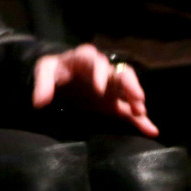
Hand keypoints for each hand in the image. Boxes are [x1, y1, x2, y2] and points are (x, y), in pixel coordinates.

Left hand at [32, 45, 155, 136]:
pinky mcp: (114, 102)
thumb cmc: (54, 71)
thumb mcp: (44, 72)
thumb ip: (42, 85)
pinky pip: (129, 109)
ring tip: (140, 111)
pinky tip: (151, 130)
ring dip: (136, 99)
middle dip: (129, 84)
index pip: (95, 61)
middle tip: (136, 97)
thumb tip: (39, 101)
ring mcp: (111, 86)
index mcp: (85, 60)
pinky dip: (141, 120)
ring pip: (128, 89)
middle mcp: (103, 70)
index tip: (99, 88)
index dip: (99, 73)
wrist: (60, 78)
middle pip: (121, 72)